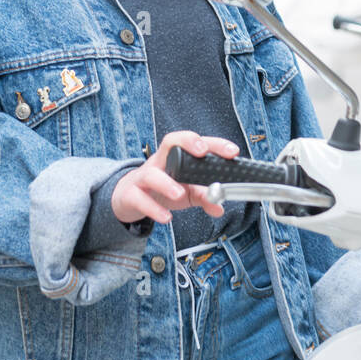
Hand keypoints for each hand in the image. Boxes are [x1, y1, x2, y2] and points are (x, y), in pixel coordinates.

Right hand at [111, 130, 239, 224]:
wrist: (128, 198)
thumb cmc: (160, 189)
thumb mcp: (186, 192)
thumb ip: (204, 196)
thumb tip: (220, 206)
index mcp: (175, 158)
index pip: (193, 142)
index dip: (213, 143)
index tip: (232, 151)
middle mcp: (159, 162)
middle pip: (170, 142)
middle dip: (188, 142)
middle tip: (202, 152)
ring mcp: (143, 177)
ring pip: (151, 173)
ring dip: (166, 183)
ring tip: (179, 194)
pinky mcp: (130, 195)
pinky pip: (139, 199)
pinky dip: (153, 209)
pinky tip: (166, 217)